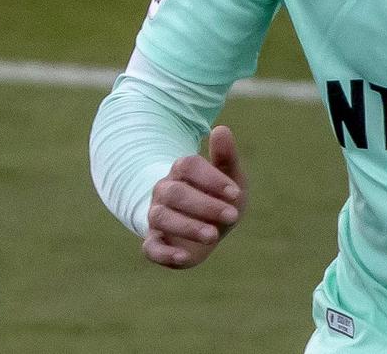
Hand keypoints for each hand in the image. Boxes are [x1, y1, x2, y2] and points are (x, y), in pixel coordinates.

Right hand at [143, 125, 245, 268]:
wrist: (209, 226)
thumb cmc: (221, 196)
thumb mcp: (230, 175)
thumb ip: (226, 155)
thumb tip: (220, 129)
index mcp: (182, 171)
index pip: (187, 165)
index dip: (211, 178)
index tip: (236, 192)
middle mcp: (164, 191)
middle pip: (175, 193)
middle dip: (205, 205)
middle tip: (233, 215)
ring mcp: (156, 217)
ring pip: (161, 217)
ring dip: (187, 227)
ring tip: (214, 236)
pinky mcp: (155, 243)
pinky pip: (150, 248)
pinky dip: (164, 253)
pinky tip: (184, 257)